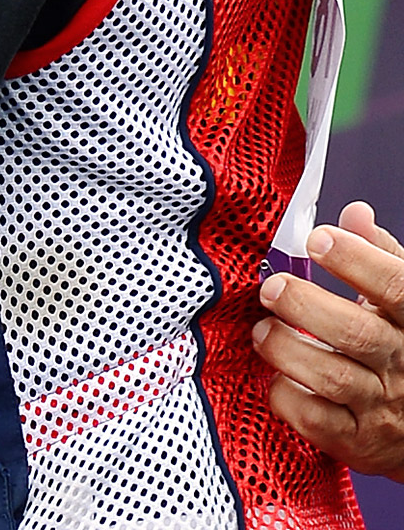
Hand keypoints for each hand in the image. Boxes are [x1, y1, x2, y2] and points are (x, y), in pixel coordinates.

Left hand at [254, 202, 403, 478]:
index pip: (394, 287)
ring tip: (264, 329)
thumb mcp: (401, 299)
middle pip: (357, 332)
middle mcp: (401, 363)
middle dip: (305, 304)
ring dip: (287, 348)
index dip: (356, 259)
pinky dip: (287, 395)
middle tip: (272, 286)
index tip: (318, 239)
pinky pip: (315, 419)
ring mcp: (381, 406)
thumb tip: (354, 213)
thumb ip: (379, 255)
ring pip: (331, 376)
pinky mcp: (357, 441)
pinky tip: (277, 375)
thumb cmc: (402, 348)